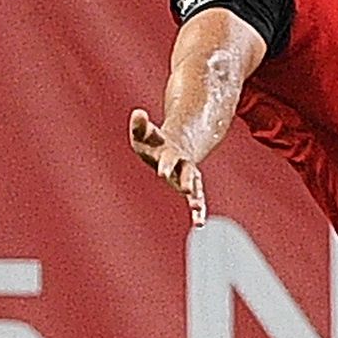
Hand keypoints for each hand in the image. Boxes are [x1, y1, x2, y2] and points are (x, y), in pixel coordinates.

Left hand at [129, 108, 206, 224]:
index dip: (166, 164)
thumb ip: (139, 124)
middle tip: (187, 189)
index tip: (162, 172)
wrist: (175, 146)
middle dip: (187, 180)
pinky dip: (199, 212)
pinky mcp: (190, 188)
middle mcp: (183, 166)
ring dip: (197, 199)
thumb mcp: (144, 133)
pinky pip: (197, 200)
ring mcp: (188, 177)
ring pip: (196, 188)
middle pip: (187, 173)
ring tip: (198, 212)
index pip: (169, 158)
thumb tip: (138, 113)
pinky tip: (200, 224)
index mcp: (171, 153)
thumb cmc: (154, 143)